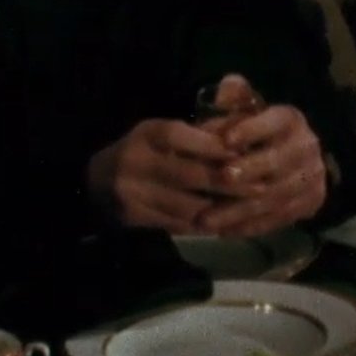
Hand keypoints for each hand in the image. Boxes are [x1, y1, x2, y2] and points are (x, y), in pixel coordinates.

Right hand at [86, 118, 237, 232]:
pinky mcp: (135, 218)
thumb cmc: (141, 150)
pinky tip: (225, 222)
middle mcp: (137, 162)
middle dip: (228, 183)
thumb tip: (240, 134)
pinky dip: (203, 224)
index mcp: (147, 134)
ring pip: (187, 204)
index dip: (214, 147)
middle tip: (260, 188)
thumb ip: (199, 133)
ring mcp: (133, 193)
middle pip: (190, 175)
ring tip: (249, 208)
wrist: (94, 182)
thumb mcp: (162, 132)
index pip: (182, 136)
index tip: (245, 154)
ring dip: (221, 209)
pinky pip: (177, 224)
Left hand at [195, 104, 327, 237]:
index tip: (226, 140)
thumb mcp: (251, 107)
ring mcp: (310, 178)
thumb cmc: (263, 130)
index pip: (274, 121)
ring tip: (207, 220)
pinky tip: (224, 232)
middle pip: (277, 162)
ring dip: (239, 210)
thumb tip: (222, 92)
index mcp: (290, 120)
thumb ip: (236, 96)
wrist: (302, 157)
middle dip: (249, 170)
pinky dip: (250, 226)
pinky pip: (278, 219)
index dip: (251, 130)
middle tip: (221, 179)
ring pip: (274, 197)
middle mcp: (305, 148)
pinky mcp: (309, 204)